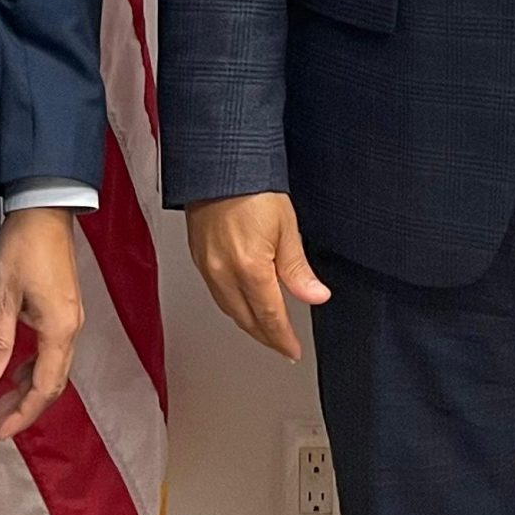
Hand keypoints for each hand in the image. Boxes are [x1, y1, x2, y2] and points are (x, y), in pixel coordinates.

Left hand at [0, 208, 84, 439]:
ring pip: (55, 366)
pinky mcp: (66, 306)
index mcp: (59, 328)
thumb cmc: (23, 245)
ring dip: (31, 386)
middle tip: (0, 423)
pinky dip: (36, 366)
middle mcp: (71, 326)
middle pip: (54, 382)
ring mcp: (72, 316)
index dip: (24, 413)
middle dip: (28, 406)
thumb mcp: (1, 294)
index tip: (2, 431)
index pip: (44, 386)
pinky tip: (16, 368)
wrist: (45, 208)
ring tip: (4, 400)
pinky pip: (55, 348)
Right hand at [186, 192, 329, 360]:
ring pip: (229, 310)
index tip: (293, 350)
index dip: (283, 339)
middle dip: (266, 337)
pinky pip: (217, 294)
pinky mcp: (198, 258)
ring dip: (249, 324)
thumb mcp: (287, 227)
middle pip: (246, 320)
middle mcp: (223, 273)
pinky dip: (233, 306)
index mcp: (249, 269)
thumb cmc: (252, 187)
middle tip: (283, 345)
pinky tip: (243, 303)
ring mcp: (207, 268)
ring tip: (266, 329)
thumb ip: (298, 269)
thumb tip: (315, 296)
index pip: (270, 317)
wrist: (219, 164)